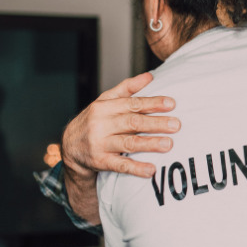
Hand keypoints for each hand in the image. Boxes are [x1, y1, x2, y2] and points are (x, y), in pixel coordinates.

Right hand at [61, 72, 180, 179]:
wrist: (69, 148)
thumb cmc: (94, 121)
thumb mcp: (105, 102)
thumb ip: (127, 89)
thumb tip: (150, 76)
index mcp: (104, 107)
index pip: (132, 104)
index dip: (152, 103)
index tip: (171, 104)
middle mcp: (101, 125)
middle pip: (132, 122)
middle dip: (155, 123)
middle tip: (176, 125)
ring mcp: (100, 144)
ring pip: (128, 143)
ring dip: (150, 144)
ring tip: (168, 144)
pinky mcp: (100, 162)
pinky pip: (120, 166)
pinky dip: (136, 168)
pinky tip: (151, 170)